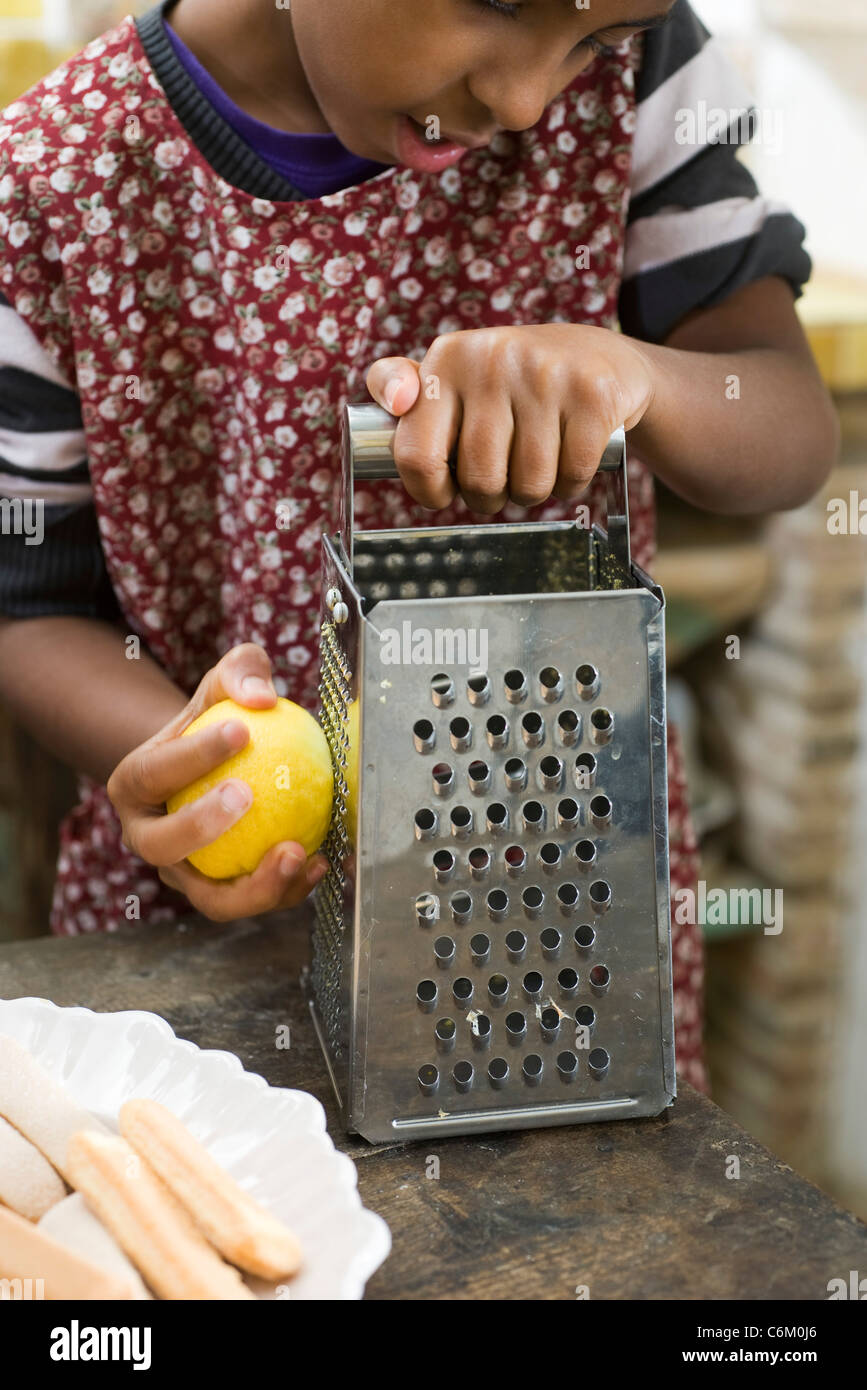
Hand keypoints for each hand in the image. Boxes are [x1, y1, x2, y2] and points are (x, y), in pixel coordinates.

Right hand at [106, 643, 328, 922]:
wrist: (216, 770)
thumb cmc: (217, 721)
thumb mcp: (223, 685)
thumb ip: (241, 674)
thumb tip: (262, 698)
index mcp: (132, 785)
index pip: (154, 772)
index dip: (192, 755)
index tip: (241, 730)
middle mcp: (146, 838)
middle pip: (162, 847)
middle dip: (199, 826)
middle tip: (247, 795)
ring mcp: (183, 875)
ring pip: (210, 897)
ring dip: (253, 884)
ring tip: (296, 851)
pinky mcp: (221, 895)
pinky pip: (252, 899)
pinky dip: (287, 888)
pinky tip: (321, 860)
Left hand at [366, 323, 654, 514]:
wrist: (601, 359)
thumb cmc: (512, 383)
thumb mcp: (452, 376)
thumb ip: (398, 385)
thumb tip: (396, 400)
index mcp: (449, 358)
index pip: (416, 454)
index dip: (429, 491)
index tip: (444, 491)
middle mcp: (493, 359)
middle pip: (479, 481)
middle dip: (490, 496)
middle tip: (501, 473)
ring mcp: (545, 375)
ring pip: (528, 486)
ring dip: (532, 492)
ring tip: (537, 462)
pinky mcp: (592, 395)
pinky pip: (570, 477)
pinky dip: (570, 484)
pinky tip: (569, 456)